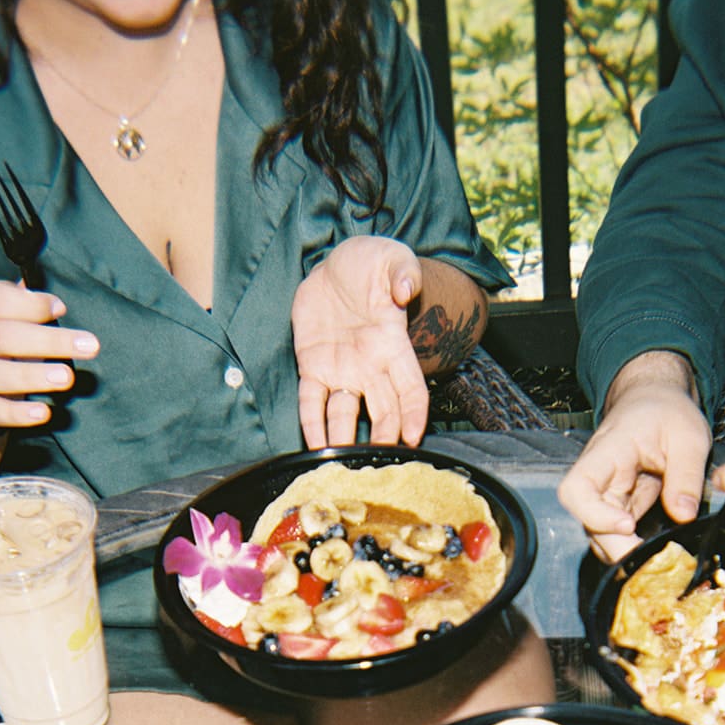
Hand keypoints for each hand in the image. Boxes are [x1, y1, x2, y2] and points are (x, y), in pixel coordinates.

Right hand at [0, 278, 96, 430]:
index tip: (62, 309)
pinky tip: (43, 412)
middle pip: (0, 337)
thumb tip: (57, 305)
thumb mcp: (9, 310)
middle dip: (48, 342)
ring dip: (31, 376)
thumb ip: (30, 303)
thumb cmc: (4, 332)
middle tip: (90, 347)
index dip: (29, 304)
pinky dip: (16, 414)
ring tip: (66, 378)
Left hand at [292, 236, 427, 447]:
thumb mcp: (392, 259)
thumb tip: (406, 290)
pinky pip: (311, 401)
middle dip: (383, 438)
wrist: (336, 264)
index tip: (414, 438)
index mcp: (393, 346)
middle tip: (376, 461)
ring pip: (346, 415)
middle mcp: (370, 367)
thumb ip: (403, 273)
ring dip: (345, 440)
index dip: (413, 415)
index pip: (410, 389)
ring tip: (341, 465)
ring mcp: (341, 371)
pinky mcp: (313, 366)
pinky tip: (311, 446)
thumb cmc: (371, 263)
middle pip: (382, 412)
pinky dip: (312, 423)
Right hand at [556, 353, 711, 561]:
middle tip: (650, 560)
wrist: (656, 401)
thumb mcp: (689, 437)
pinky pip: (617, 532)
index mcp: (608, 452)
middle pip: (587, 520)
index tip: (628, 525)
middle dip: (614, 545)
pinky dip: (632, 546)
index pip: (577, 488)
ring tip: (655, 560)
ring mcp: (607, 493)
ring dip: (622, 550)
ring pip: (600, 531)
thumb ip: (686, 476)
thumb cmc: (666, 411)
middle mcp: (600, 476)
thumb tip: (683, 515)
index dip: (594, 514)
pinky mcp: (620, 504)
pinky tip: (655, 553)